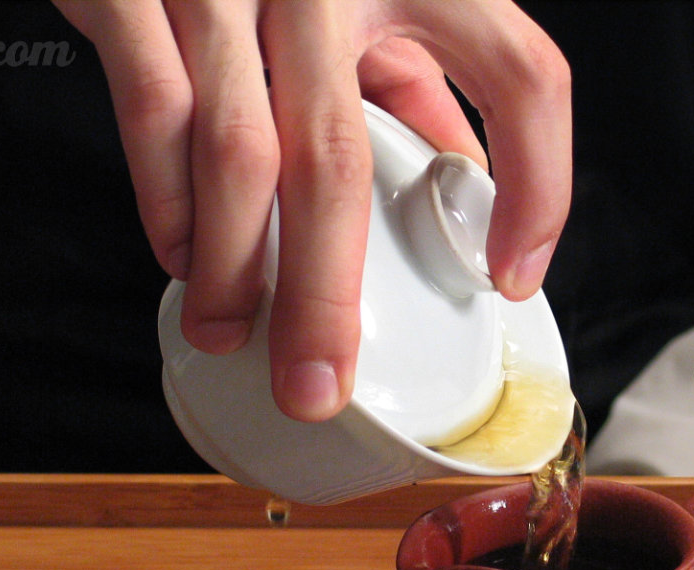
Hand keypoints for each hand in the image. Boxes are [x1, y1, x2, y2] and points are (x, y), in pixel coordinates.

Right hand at [54, 0, 570, 421]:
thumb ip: (414, 62)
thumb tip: (450, 164)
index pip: (522, 73)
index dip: (537, 186)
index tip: (511, 277)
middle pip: (341, 157)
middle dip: (325, 294)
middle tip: (317, 382)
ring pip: (237, 155)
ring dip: (232, 269)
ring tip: (232, 334)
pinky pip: (156, 114)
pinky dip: (167, 204)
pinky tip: (180, 257)